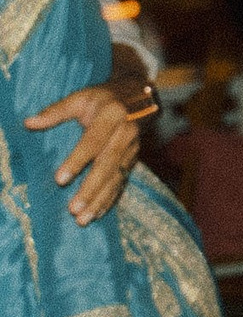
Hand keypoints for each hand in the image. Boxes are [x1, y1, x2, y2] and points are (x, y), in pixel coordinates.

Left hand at [28, 84, 139, 224]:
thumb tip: (29, 123)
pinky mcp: (133, 160)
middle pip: (107, 165)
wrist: (139, 97)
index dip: (77, 161)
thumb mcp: (81, 97)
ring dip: (100, 200)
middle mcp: (126, 133)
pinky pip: (122, 183)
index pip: (93, 142)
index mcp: (112, 116)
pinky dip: (110, 200)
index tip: (59, 179)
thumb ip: (56, 111)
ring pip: (116, 178)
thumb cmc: (103, 98)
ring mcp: (132, 149)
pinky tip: (97, 213)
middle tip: (73, 209)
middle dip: (91, 189)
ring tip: (82, 219)